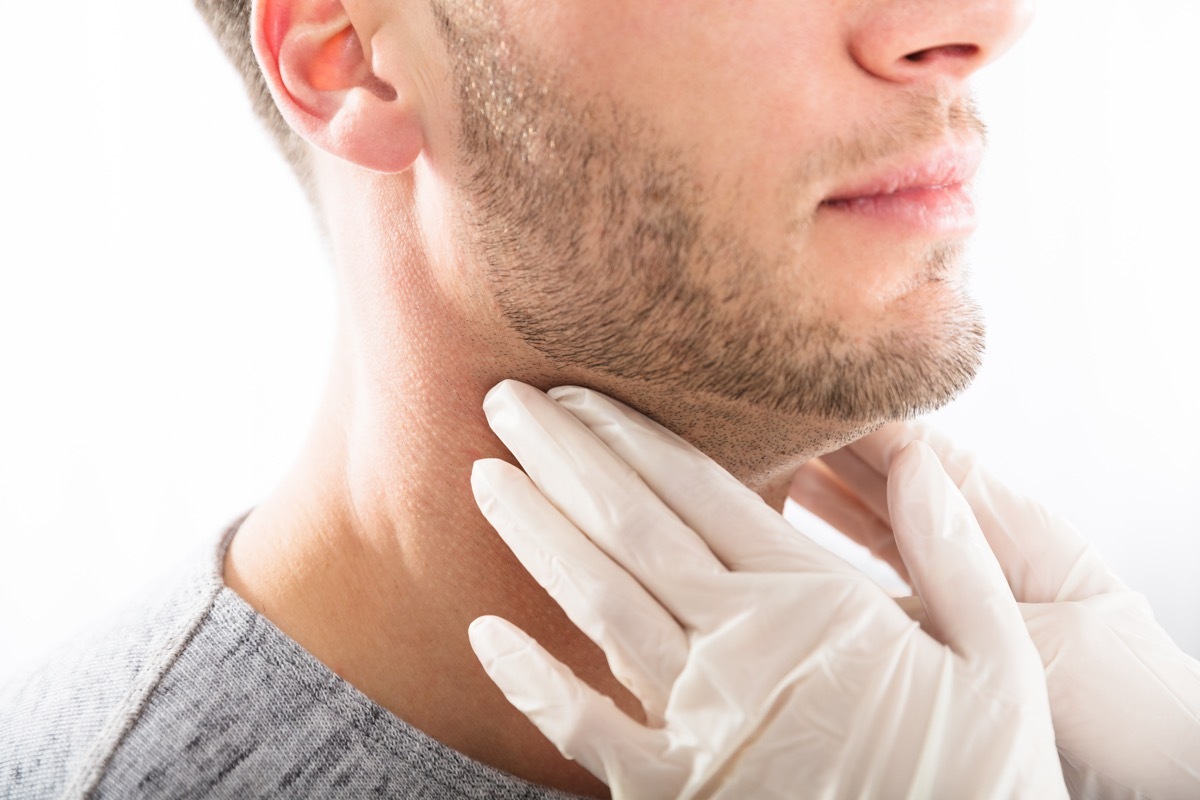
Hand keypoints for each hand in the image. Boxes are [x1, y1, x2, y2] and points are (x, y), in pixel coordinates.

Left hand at [468, 381, 1065, 798]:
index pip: (702, 491)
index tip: (577, 390)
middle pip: (632, 529)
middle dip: (561, 456)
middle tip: (504, 400)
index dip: (629, 434)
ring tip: (486, 477)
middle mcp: (746, 648)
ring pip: (599, 603)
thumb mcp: (1002, 663)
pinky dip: (532, 681)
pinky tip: (486, 634)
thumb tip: (921, 462)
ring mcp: (704, 721)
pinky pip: (587, 729)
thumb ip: (954, 558)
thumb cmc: (980, 776)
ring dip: (536, 534)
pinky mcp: (677, 793)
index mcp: (817, 604)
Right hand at [792, 422, 1199, 798]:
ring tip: (766, 460)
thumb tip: (888, 515)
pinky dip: (838, 543)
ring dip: (828, 488)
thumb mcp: (1043, 643)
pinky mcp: (948, 621)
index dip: (863, 422)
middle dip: (833, 446)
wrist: (1162, 770)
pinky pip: (882, 567)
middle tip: (765, 422)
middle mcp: (981, 543)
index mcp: (1015, 527)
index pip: (927, 454)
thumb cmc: (1126, 704)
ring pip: (882, 517)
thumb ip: (959, 580)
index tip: (805, 396)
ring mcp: (963, 579)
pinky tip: (798, 526)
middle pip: (896, 477)